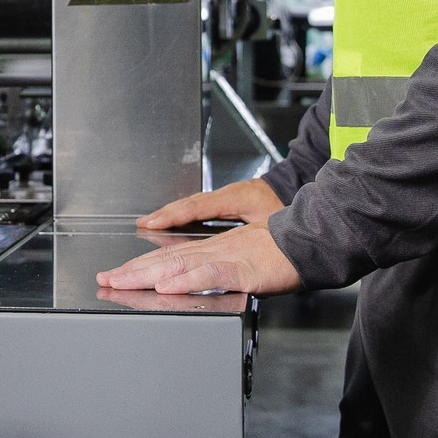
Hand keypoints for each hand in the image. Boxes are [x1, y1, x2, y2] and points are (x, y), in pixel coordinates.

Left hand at [96, 221, 302, 295]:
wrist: (316, 239)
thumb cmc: (289, 249)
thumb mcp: (250, 258)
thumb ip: (226, 270)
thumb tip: (204, 282)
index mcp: (217, 248)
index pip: (171, 257)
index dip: (142, 266)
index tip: (118, 274)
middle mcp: (216, 249)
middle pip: (165, 260)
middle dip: (132, 272)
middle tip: (104, 280)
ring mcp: (228, 257)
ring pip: (179, 266)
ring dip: (147, 276)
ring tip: (121, 283)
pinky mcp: (243, 269)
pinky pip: (210, 274)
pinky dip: (187, 281)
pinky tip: (167, 288)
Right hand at [136, 176, 281, 232]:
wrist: (295, 190)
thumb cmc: (287, 209)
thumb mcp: (272, 221)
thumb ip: (253, 232)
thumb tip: (237, 247)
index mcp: (236, 198)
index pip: (198, 206)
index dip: (175, 215)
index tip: (154, 222)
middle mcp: (226, 195)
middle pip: (187, 204)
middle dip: (163, 215)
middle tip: (142, 225)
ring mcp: (224, 197)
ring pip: (190, 205)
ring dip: (168, 215)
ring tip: (148, 224)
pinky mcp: (226, 201)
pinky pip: (197, 207)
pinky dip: (180, 214)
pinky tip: (170, 223)